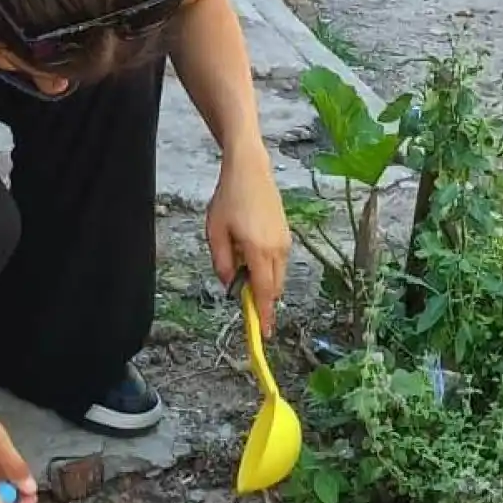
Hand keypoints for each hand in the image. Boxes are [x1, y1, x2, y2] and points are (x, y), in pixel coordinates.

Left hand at [207, 143, 291, 335]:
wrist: (250, 170)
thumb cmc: (229, 198)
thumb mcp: (215, 232)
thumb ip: (222, 263)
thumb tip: (230, 284)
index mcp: (258, 250)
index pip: (263, 291)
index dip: (264, 314)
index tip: (264, 332)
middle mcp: (277, 249)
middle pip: (274, 288)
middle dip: (262, 301)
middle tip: (246, 306)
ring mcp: (285, 241)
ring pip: (278, 276)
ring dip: (263, 283)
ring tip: (241, 270)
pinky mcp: (286, 235)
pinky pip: (279, 263)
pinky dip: (267, 270)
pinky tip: (250, 257)